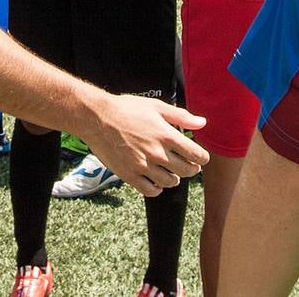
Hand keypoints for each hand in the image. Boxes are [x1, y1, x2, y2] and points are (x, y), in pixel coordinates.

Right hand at [84, 95, 208, 196]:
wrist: (96, 118)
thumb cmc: (126, 109)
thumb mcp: (156, 107)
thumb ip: (181, 116)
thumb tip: (202, 123)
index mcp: (166, 135)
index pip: (197, 155)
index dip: (202, 158)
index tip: (199, 157)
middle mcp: (157, 153)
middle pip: (186, 171)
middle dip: (191, 169)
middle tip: (188, 164)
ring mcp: (143, 166)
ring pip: (170, 182)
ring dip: (174, 177)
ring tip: (169, 170)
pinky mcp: (129, 175)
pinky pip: (151, 191)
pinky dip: (157, 188)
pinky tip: (154, 179)